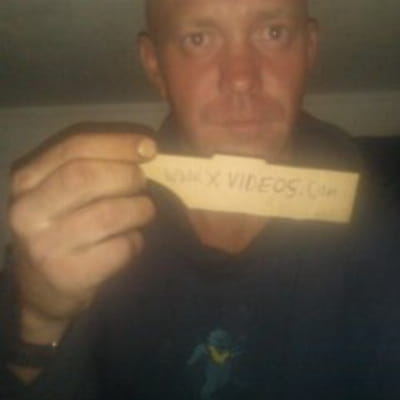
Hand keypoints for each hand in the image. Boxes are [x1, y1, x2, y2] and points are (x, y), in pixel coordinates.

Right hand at [8, 124, 156, 343]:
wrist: (44, 288)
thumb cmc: (63, 229)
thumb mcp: (61, 194)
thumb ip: (92, 166)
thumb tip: (144, 148)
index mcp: (27, 182)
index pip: (74, 149)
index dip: (117, 144)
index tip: (149, 147)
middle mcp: (29, 213)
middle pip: (88, 177)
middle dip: (128, 176)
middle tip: (142, 184)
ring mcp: (46, 247)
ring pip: (109, 214)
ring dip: (139, 209)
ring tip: (143, 212)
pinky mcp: (69, 275)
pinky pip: (120, 248)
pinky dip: (136, 241)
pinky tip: (132, 240)